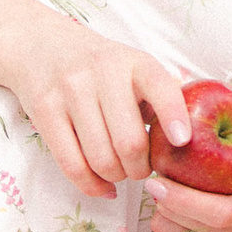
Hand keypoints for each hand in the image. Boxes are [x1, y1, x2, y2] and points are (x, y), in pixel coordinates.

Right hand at [0, 21, 198, 189]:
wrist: (40, 44)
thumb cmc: (101, 67)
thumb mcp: (133, 68)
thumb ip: (159, 99)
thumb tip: (191, 145)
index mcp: (134, 61)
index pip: (159, 86)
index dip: (173, 115)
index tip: (182, 141)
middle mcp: (102, 71)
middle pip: (129, 142)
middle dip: (140, 168)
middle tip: (141, 168)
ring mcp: (70, 90)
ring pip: (101, 159)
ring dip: (116, 177)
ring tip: (120, 171)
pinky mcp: (45, 111)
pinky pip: (72, 165)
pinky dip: (92, 186)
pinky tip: (103, 186)